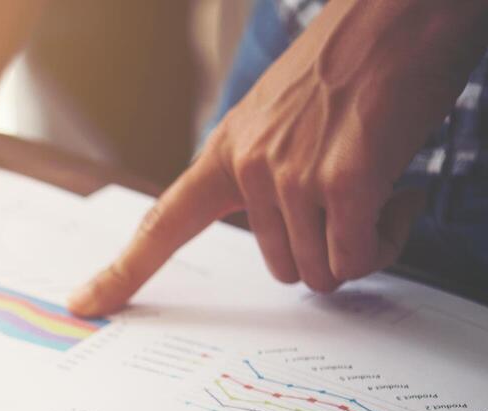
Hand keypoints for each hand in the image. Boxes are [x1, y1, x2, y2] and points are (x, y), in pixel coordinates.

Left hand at [68, 0, 487, 316]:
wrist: (404, 10)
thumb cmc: (356, 63)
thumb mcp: (284, 117)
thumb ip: (267, 171)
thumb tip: (287, 231)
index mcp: (225, 153)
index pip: (161, 222)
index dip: (121, 271)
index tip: (83, 303)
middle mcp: (247, 166)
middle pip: (283, 268)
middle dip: (329, 250)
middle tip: (360, 202)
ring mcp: (290, 175)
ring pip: (323, 271)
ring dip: (363, 246)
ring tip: (382, 189)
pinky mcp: (341, 180)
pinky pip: (357, 255)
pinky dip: (388, 238)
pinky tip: (402, 190)